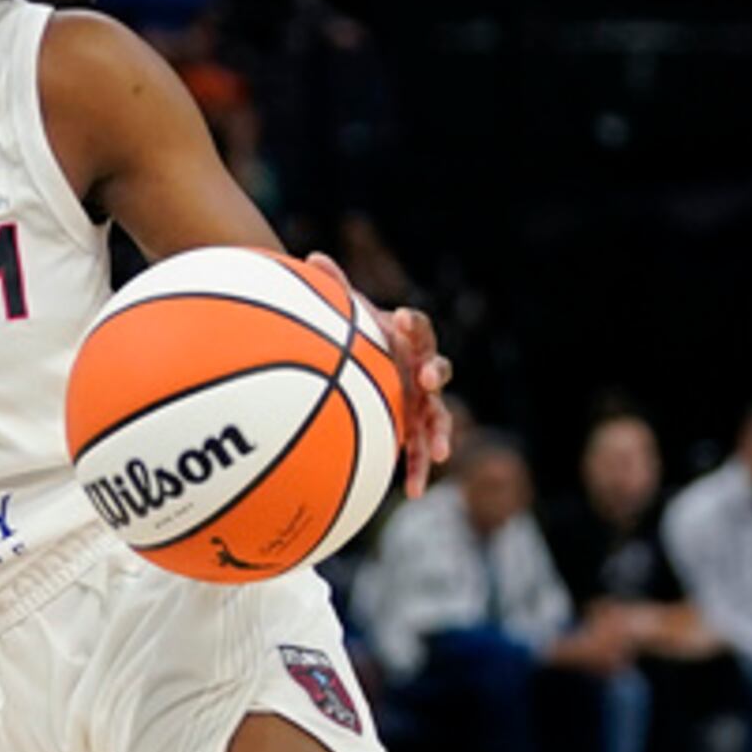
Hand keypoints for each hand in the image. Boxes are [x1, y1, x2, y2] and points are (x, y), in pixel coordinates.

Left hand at [317, 254, 454, 497]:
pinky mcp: (414, 429)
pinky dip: (417, 470)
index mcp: (408, 340)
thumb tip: (311, 257)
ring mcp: (422, 402)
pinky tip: (412, 493)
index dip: (415, 325)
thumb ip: (334, 290)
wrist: (361, 366)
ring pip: (439, 417)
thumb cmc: (354, 338)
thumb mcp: (344, 317)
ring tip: (439, 453)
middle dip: (436, 373)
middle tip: (427, 379)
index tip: (403, 318)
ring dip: (440, 434)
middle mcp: (421, 370)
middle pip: (439, 369)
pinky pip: (418, 450)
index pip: (420, 329)